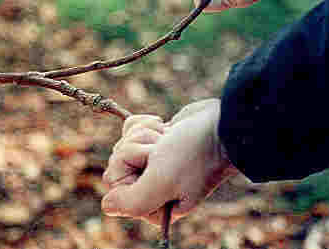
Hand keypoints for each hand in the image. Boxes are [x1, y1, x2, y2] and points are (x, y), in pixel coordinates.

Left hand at [101, 99, 238, 225]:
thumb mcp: (161, 184)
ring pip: (124, 143)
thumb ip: (131, 201)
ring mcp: (154, 162)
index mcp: (154, 205)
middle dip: (137, 148)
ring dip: (145, 135)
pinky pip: (131, 129)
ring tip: (169, 140)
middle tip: (164, 151)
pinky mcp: (157, 139)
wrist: (221, 125)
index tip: (152, 164)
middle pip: (116, 162)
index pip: (115, 187)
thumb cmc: (195, 156)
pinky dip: (145, 123)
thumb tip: (107, 205)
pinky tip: (164, 126)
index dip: (127, 168)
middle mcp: (152, 186)